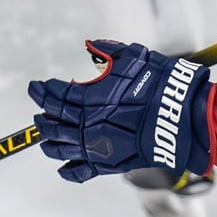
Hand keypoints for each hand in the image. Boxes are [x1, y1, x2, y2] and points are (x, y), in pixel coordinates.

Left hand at [29, 40, 212, 182]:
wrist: (180, 116)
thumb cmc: (159, 84)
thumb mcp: (134, 57)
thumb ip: (109, 52)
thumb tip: (92, 46)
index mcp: (89, 98)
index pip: (56, 94)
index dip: (43, 89)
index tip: (36, 85)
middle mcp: (86, 124)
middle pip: (53, 120)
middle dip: (43, 112)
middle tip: (38, 106)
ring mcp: (96, 146)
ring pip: (61, 146)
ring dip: (49, 139)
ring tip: (44, 134)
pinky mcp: (109, 163)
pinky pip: (81, 171)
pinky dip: (68, 170)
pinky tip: (62, 167)